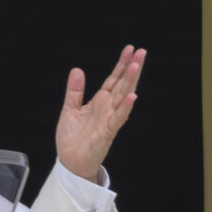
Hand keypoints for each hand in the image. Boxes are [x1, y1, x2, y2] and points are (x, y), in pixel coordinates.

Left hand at [55, 45, 144, 181]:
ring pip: (123, 98)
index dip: (121, 64)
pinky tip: (133, 97)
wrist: (69, 162)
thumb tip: (77, 69)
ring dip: (130, 82)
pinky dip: (125, 108)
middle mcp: (107, 109)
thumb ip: (74, 91)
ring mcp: (109, 120)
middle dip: (131, 68)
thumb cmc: (72, 139)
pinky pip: (118, 119)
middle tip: (142, 51)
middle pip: (122, 84)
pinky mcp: (107, 133)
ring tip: (136, 65)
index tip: (130, 48)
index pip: (113, 79)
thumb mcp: (69, 110)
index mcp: (100, 102)